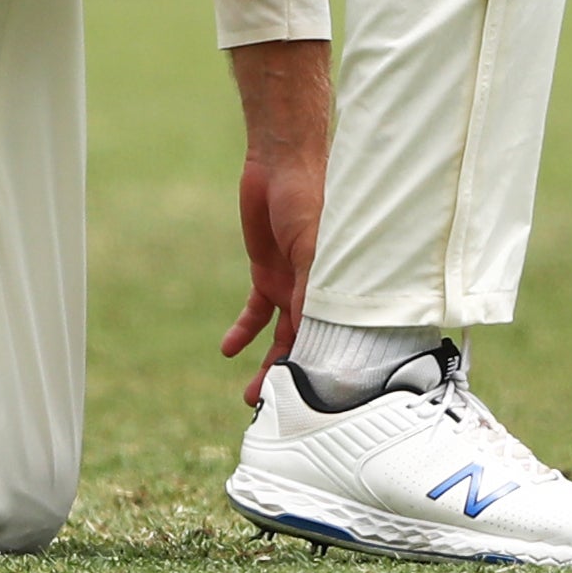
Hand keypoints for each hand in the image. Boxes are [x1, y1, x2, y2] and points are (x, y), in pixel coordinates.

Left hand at [221, 39, 330, 406]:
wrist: (281, 160)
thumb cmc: (311, 195)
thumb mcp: (312, 247)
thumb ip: (310, 288)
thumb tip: (305, 335)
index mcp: (343, 285)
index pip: (339, 337)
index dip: (329, 369)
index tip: (321, 404)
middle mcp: (320, 290)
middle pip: (308, 344)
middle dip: (294, 378)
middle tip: (280, 412)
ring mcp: (293, 282)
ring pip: (280, 336)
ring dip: (266, 365)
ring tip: (251, 397)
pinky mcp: (267, 271)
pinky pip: (254, 310)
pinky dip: (242, 330)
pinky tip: (228, 350)